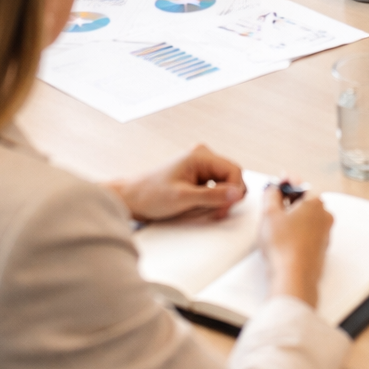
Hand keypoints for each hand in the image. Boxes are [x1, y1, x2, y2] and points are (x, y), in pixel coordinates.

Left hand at [109, 145, 245, 222]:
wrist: (132, 199)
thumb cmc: (151, 195)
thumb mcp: (183, 198)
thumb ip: (212, 196)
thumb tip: (237, 194)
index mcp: (200, 155)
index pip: (234, 170)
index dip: (234, 191)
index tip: (225, 208)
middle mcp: (203, 156)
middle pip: (232, 176)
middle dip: (228, 196)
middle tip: (216, 213)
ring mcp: (200, 166)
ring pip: (225, 183)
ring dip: (220, 199)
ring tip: (206, 210)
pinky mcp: (197, 176)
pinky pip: (216, 187)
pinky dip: (213, 199)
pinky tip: (201, 207)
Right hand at [258, 185, 332, 307]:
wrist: (294, 277)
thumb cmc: (283, 246)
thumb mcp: (269, 214)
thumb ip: (270, 194)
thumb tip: (273, 188)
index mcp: (316, 203)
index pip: (300, 184)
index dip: (286, 180)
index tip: (278, 180)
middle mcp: (324, 216)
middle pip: (306, 200)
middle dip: (290, 198)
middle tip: (274, 200)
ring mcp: (324, 233)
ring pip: (308, 217)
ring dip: (293, 215)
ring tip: (276, 221)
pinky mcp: (320, 248)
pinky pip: (308, 231)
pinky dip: (297, 229)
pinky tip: (284, 237)